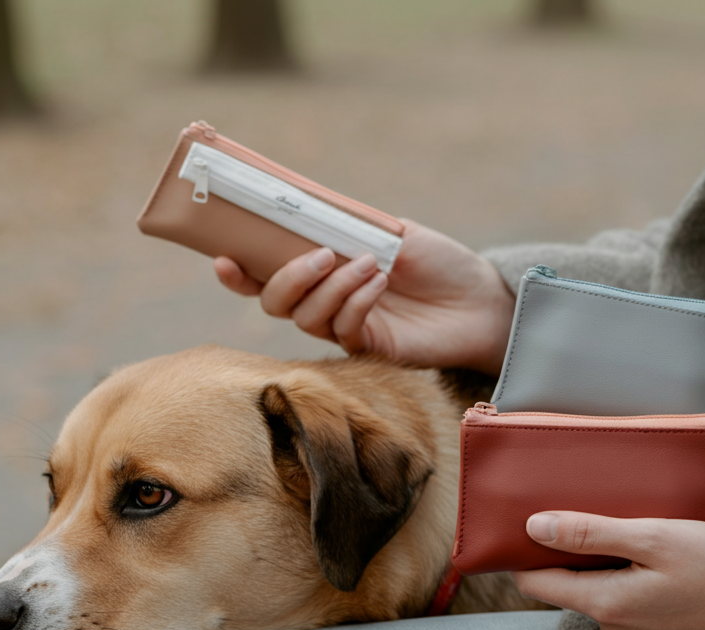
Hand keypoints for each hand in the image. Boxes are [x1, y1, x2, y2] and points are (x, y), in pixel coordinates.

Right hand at [213, 220, 514, 374]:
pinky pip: (342, 331)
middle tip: (320, 256)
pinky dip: (355, 303)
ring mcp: (344, 327)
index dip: (236, 271)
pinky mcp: (367, 349)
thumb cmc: (438, 263)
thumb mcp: (389, 230)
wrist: (482, 298)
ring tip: (369, 264)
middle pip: (273, 302)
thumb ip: (346, 223)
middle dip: (286, 278)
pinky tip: (379, 282)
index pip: (264, 273)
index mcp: (322, 270)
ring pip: (306, 316)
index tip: (222, 256)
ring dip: (333, 286)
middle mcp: (325, 300)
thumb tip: (304, 204)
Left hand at [512, 511, 704, 629]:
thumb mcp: (652, 537)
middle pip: (564, 583)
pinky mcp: (654, 629)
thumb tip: (533, 527)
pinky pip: (621, 594)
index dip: (525, 549)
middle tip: (579, 506)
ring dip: (599, 556)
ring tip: (619, 521)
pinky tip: (644, 545)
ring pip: (594, 586)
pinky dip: (624, 569)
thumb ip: (590, 533)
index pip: (535, 582)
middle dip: (566, 548)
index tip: (528, 516)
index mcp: (604, 605)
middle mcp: (612, 627)